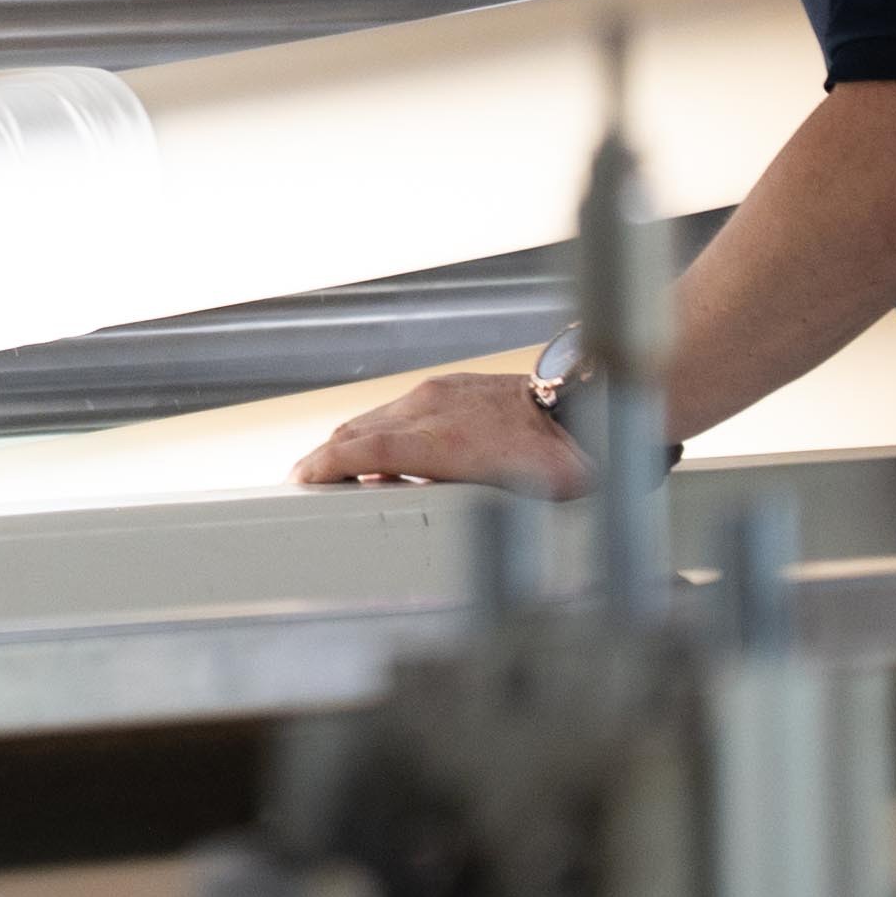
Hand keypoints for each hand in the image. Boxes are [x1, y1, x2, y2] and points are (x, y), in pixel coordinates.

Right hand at [295, 369, 585, 495]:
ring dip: (352, 445)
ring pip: (377, 418)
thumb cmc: (563, 468)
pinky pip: (401, 410)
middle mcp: (433, 408)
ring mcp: (441, 392)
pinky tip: (387, 453)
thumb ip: (445, 503)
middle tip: (306, 485)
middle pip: (357, 431)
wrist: (594, 412)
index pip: (361, 450)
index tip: (301, 481)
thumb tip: (404, 511)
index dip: (324, 467)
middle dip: (325, 459)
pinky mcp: (453, 386)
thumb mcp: (508, 500)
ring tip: (339, 474)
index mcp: (442, 441)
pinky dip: (381, 432)